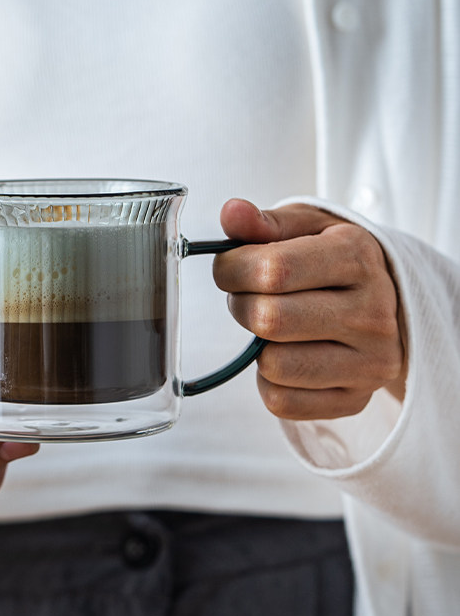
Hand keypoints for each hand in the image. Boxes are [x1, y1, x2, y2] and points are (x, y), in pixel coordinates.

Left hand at [213, 199, 406, 420]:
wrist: (386, 299)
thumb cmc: (333, 257)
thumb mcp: (306, 226)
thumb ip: (264, 221)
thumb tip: (231, 212)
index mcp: (357, 256)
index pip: (274, 269)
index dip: (232, 269)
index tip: (229, 267)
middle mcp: (371, 312)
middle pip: (269, 319)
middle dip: (240, 305)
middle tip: (249, 296)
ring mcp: (369, 361)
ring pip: (274, 366)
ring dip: (256, 347)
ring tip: (272, 326)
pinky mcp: (357, 398)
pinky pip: (283, 402)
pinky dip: (270, 381)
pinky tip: (287, 355)